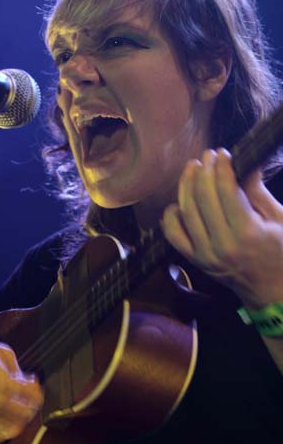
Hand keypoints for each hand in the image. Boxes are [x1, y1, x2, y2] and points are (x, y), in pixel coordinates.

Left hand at [162, 148, 282, 309]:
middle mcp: (223, 245)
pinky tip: (178, 202)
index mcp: (248, 233)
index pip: (226, 191)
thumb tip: (245, 163)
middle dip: (203, 171)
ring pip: (186, 212)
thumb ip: (258, 192)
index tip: (222, 153)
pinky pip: (173, 235)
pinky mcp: (195, 261)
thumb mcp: (280, 219)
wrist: (272, 290)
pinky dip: (171, 217)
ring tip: (192, 168)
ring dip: (186, 186)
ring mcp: (206, 255)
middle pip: (203, 198)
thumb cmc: (281, 252)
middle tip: (207, 156)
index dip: (222, 167)